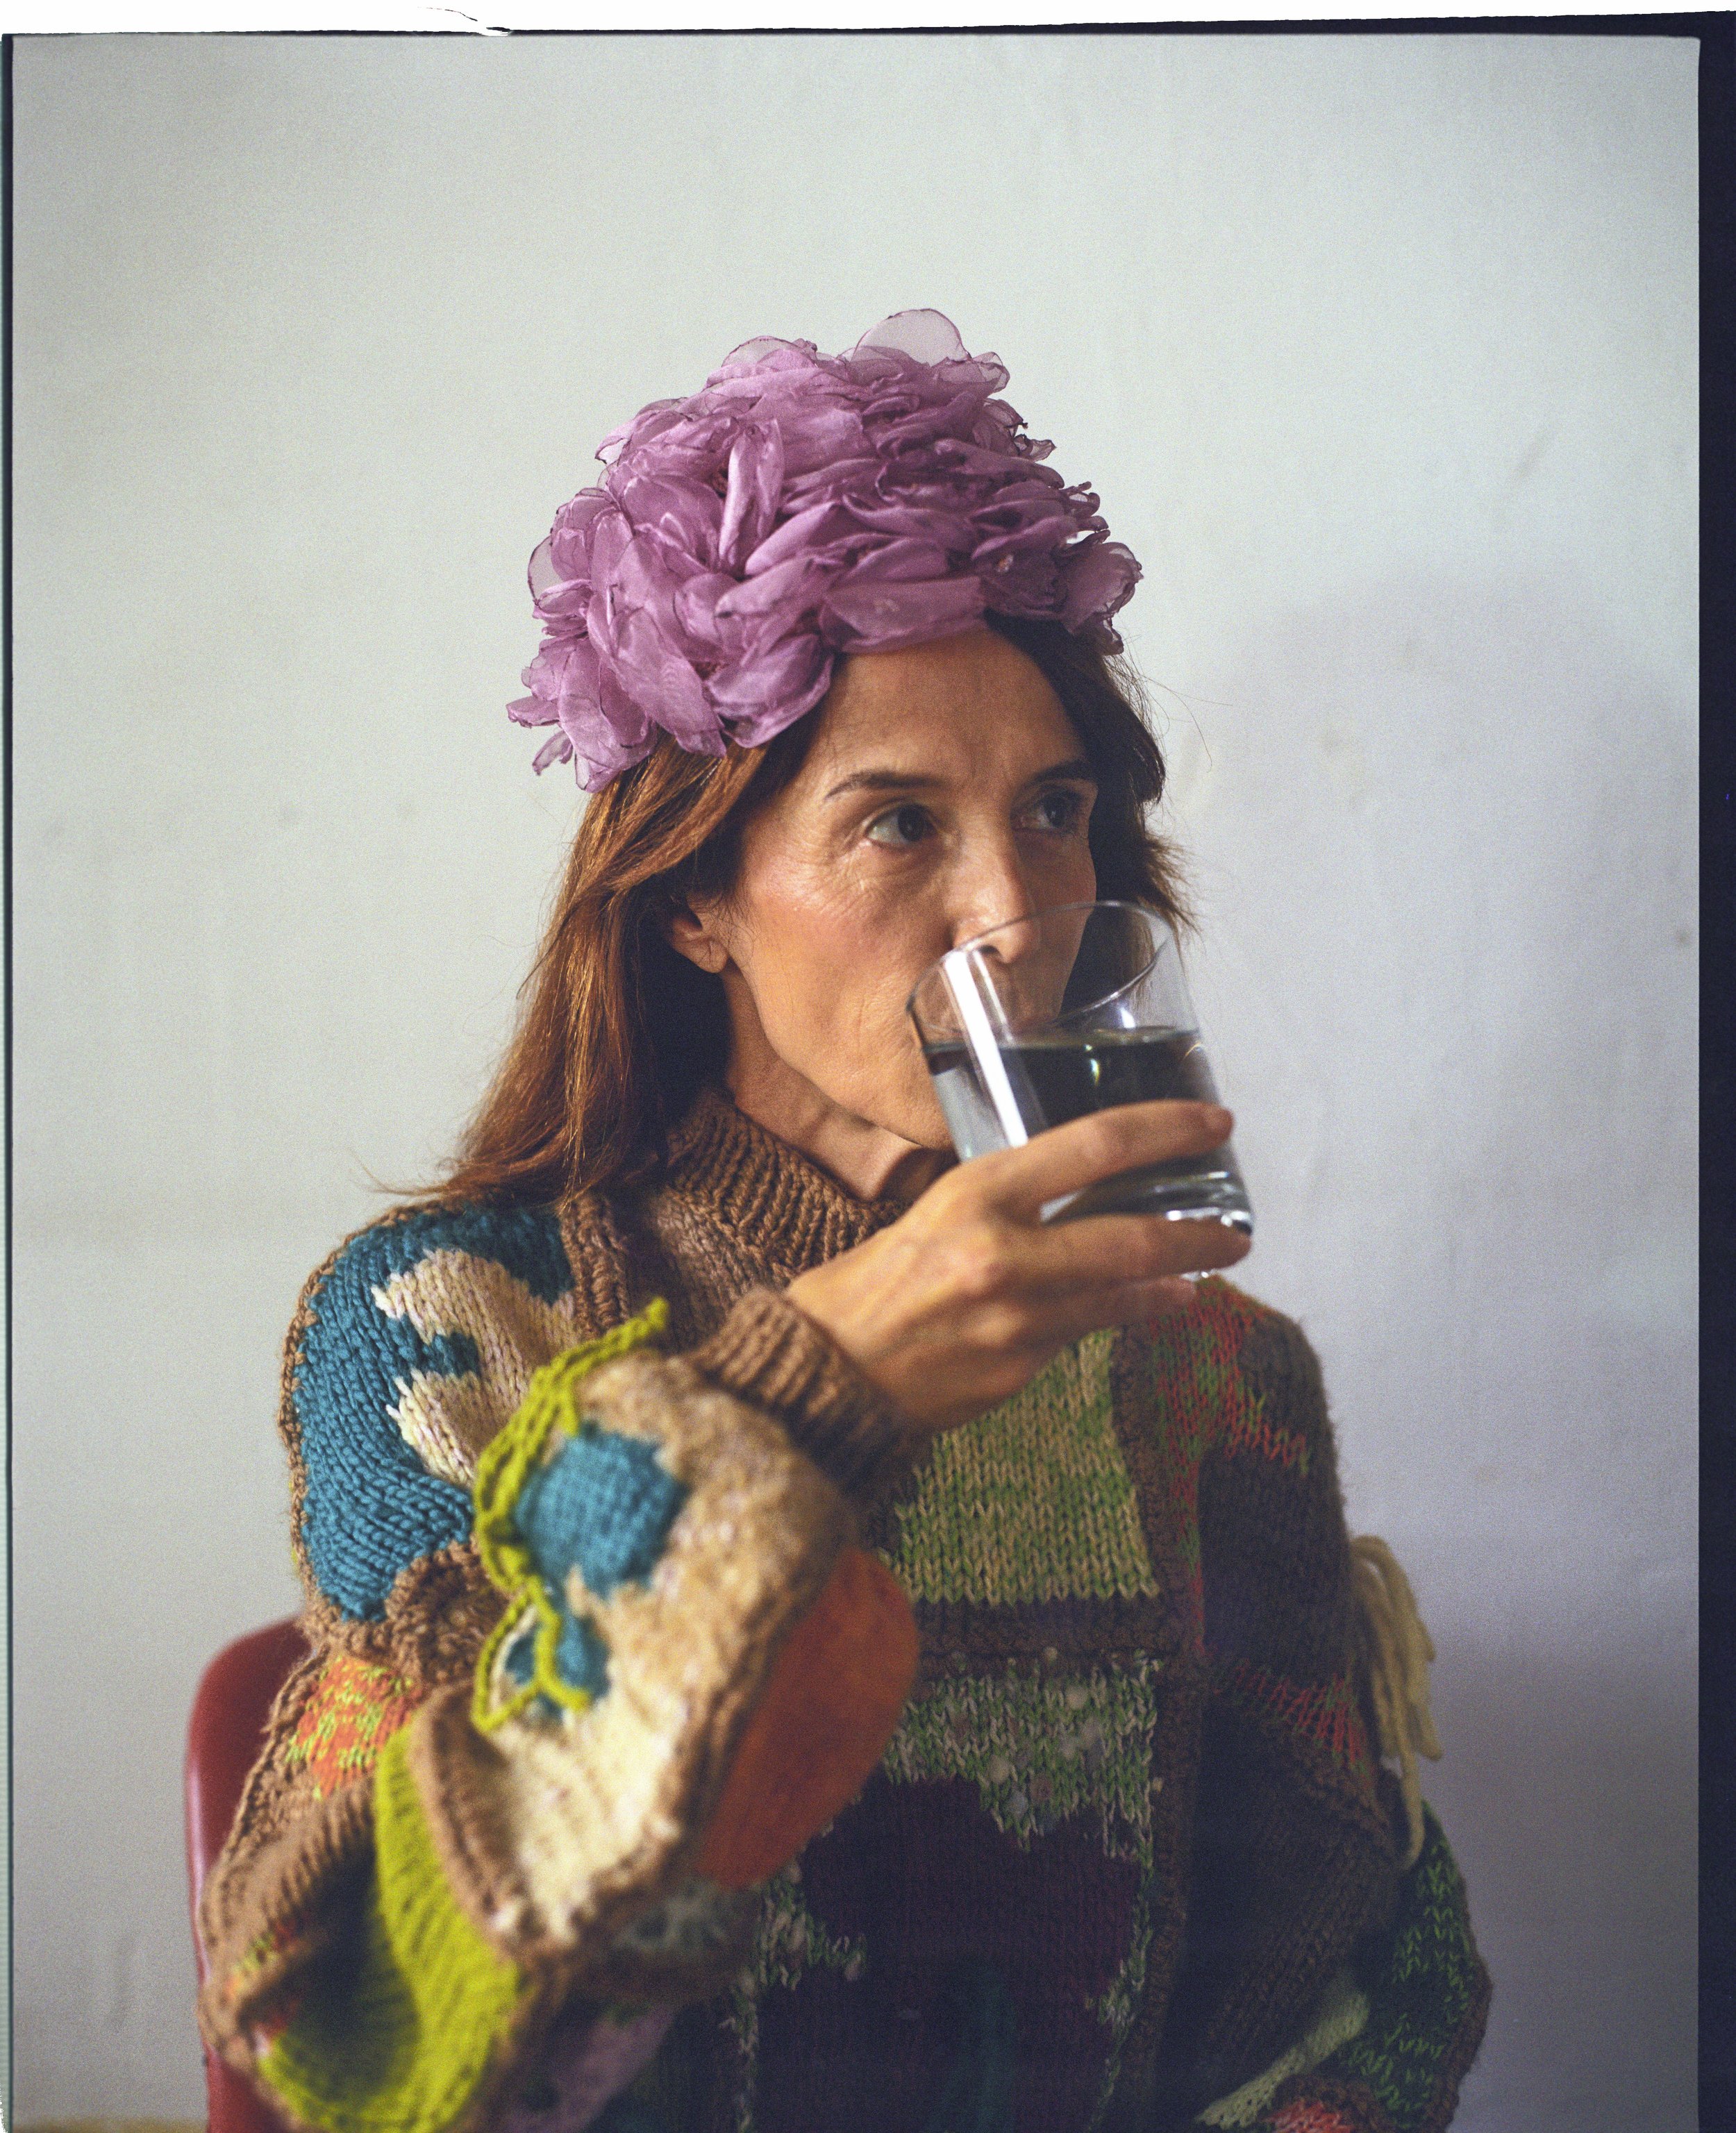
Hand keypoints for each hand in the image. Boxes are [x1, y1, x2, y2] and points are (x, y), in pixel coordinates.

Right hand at [786, 1101, 1251, 1434]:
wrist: (824, 1375)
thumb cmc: (865, 1288)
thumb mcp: (928, 1217)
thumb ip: (1000, 1205)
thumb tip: (1069, 1193)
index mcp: (974, 1196)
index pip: (1094, 1146)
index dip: (1166, 1129)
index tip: (1213, 1123)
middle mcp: (1003, 1255)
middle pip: (1132, 1237)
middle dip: (1199, 1235)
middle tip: (1239, 1231)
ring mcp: (1017, 1321)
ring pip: (1122, 1296)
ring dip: (1174, 1284)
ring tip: (1201, 1275)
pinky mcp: (1020, 1373)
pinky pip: (1082, 1336)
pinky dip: (1113, 1319)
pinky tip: (1138, 1312)